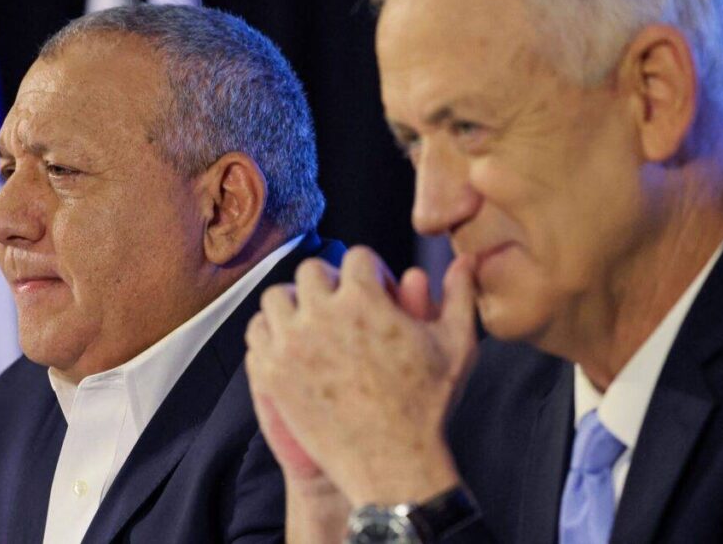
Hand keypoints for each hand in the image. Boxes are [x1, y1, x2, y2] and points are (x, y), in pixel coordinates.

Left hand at [245, 247, 478, 505]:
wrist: (392, 465)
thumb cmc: (428, 405)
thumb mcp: (457, 346)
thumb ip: (459, 296)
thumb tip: (465, 260)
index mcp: (365, 299)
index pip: (357, 257)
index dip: (372, 273)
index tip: (378, 296)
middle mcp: (322, 314)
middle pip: (311, 270)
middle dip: (330, 284)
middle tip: (344, 310)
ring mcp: (291, 344)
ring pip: (277, 297)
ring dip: (295, 305)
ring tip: (315, 326)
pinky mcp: (272, 374)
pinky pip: (257, 334)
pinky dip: (272, 335)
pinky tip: (295, 350)